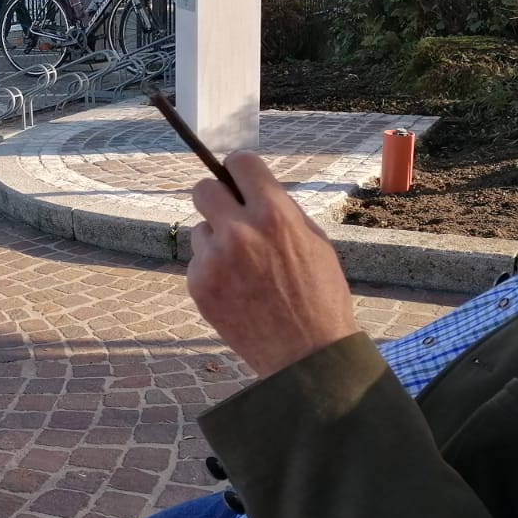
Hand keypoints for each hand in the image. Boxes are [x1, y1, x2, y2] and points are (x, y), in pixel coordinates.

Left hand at [187, 151, 356, 377]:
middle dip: (216, 197)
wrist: (306, 356)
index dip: (240, 170)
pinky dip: (213, 271)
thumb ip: (280, 210)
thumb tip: (250, 187)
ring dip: (217, 241)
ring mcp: (214, 259)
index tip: (240, 178)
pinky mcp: (198, 284)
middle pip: (202, 187)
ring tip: (246, 270)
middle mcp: (240, 231)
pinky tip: (237, 291)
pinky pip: (199, 261)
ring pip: (201, 229)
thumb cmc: (318, 296)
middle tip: (229, 214)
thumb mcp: (314, 241)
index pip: (240, 162)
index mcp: (274, 214)